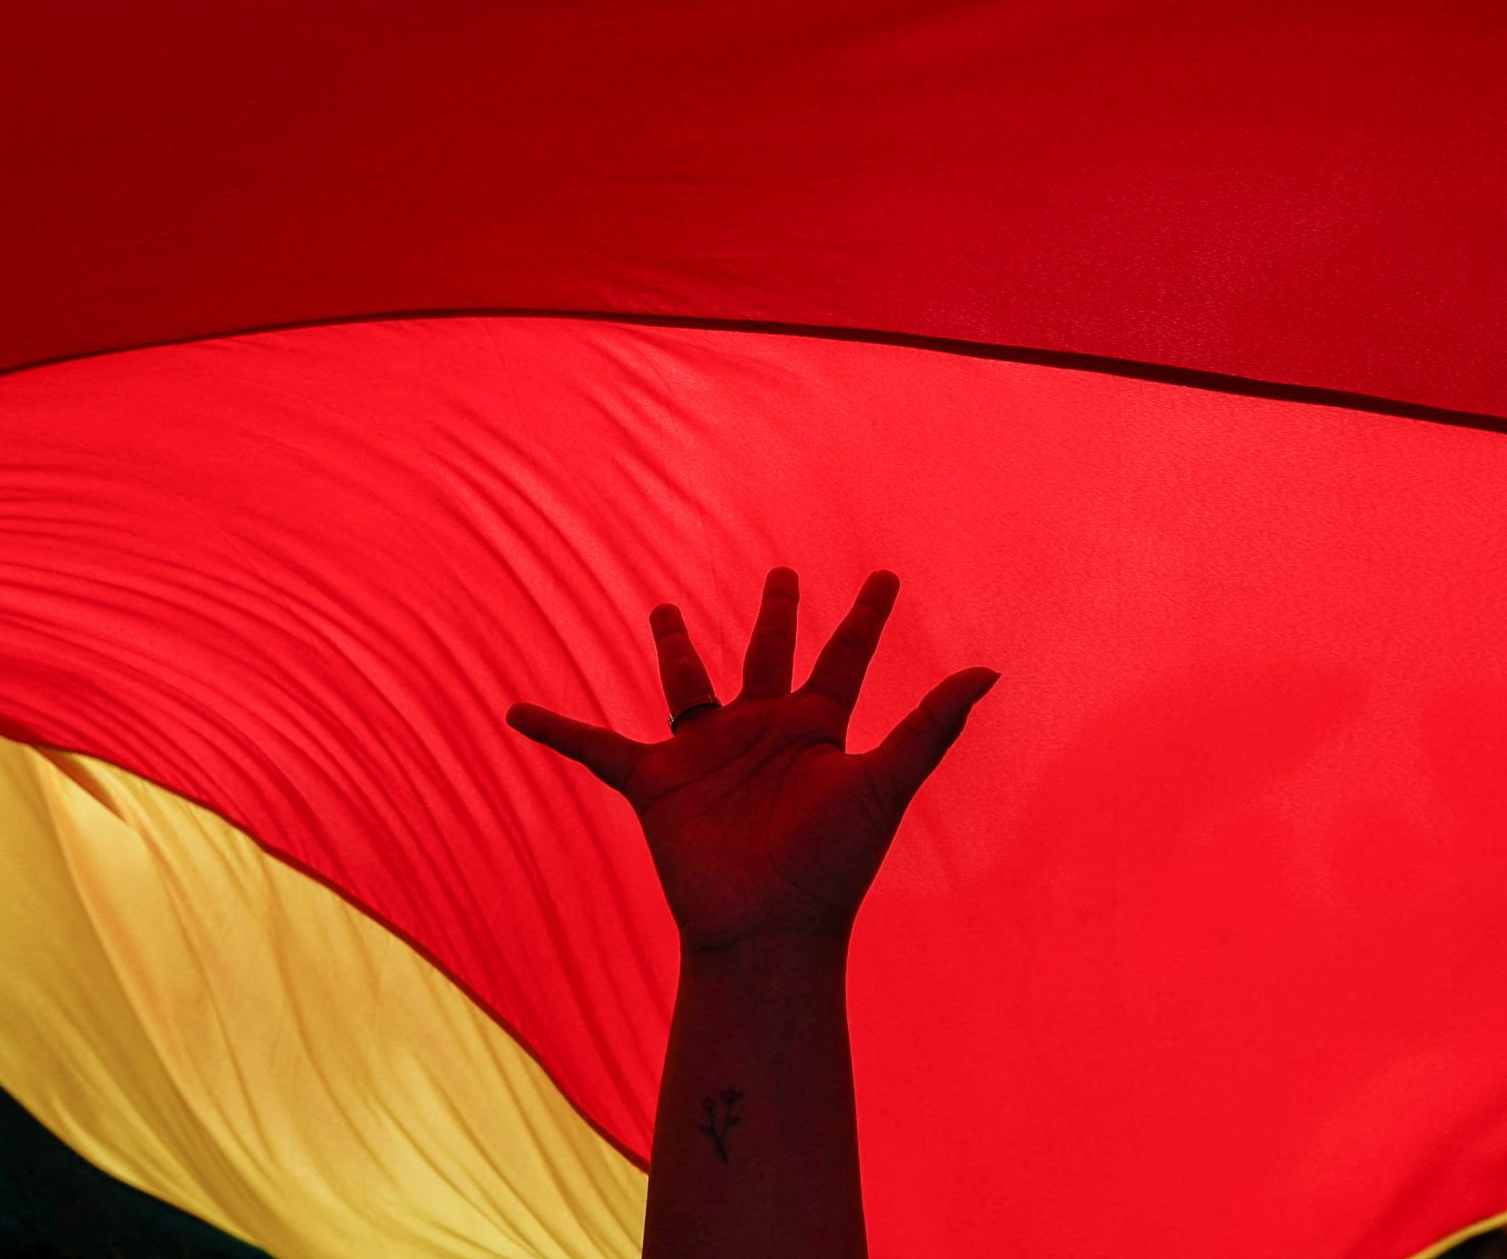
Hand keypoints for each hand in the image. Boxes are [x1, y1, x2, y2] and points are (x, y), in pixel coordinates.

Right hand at [506, 568, 998, 952]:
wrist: (770, 930)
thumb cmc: (833, 865)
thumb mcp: (882, 784)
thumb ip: (929, 728)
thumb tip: (988, 673)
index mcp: (817, 727)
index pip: (846, 656)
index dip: (866, 618)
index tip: (886, 578)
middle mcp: (763, 731)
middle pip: (770, 655)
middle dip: (777, 615)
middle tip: (784, 575)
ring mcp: (708, 754)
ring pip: (689, 683)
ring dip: (676, 649)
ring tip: (665, 612)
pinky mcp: (656, 783)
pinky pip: (597, 748)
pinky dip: (558, 730)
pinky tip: (517, 712)